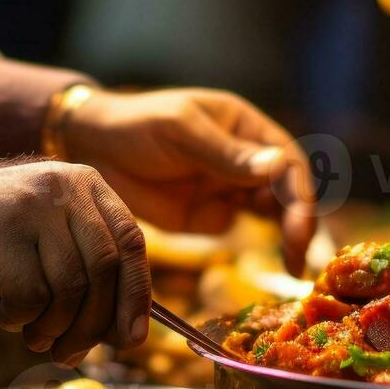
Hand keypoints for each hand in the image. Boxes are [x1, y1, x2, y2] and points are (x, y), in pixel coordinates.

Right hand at [0, 161, 151, 365]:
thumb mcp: (45, 241)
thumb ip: (86, 271)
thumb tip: (125, 332)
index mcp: (86, 187)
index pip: (131, 244)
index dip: (137, 296)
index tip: (132, 338)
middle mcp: (66, 190)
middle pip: (105, 271)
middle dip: (94, 325)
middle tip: (71, 353)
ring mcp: (35, 209)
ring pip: (71, 288)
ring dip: (55, 328)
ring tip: (35, 337)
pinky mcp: (4, 234)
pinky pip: (32, 296)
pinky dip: (21, 318)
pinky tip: (4, 314)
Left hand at [62, 88, 316, 274]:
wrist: (90, 148)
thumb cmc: (136, 125)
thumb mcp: (181, 131)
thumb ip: (226, 153)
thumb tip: (279, 166)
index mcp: (245, 127)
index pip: (287, 161)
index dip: (299, 193)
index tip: (298, 225)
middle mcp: (245, 158)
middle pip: (287, 191)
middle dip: (298, 222)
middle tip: (298, 256)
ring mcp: (229, 189)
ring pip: (271, 213)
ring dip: (285, 236)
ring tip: (292, 264)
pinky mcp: (209, 216)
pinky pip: (238, 230)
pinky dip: (255, 246)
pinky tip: (265, 261)